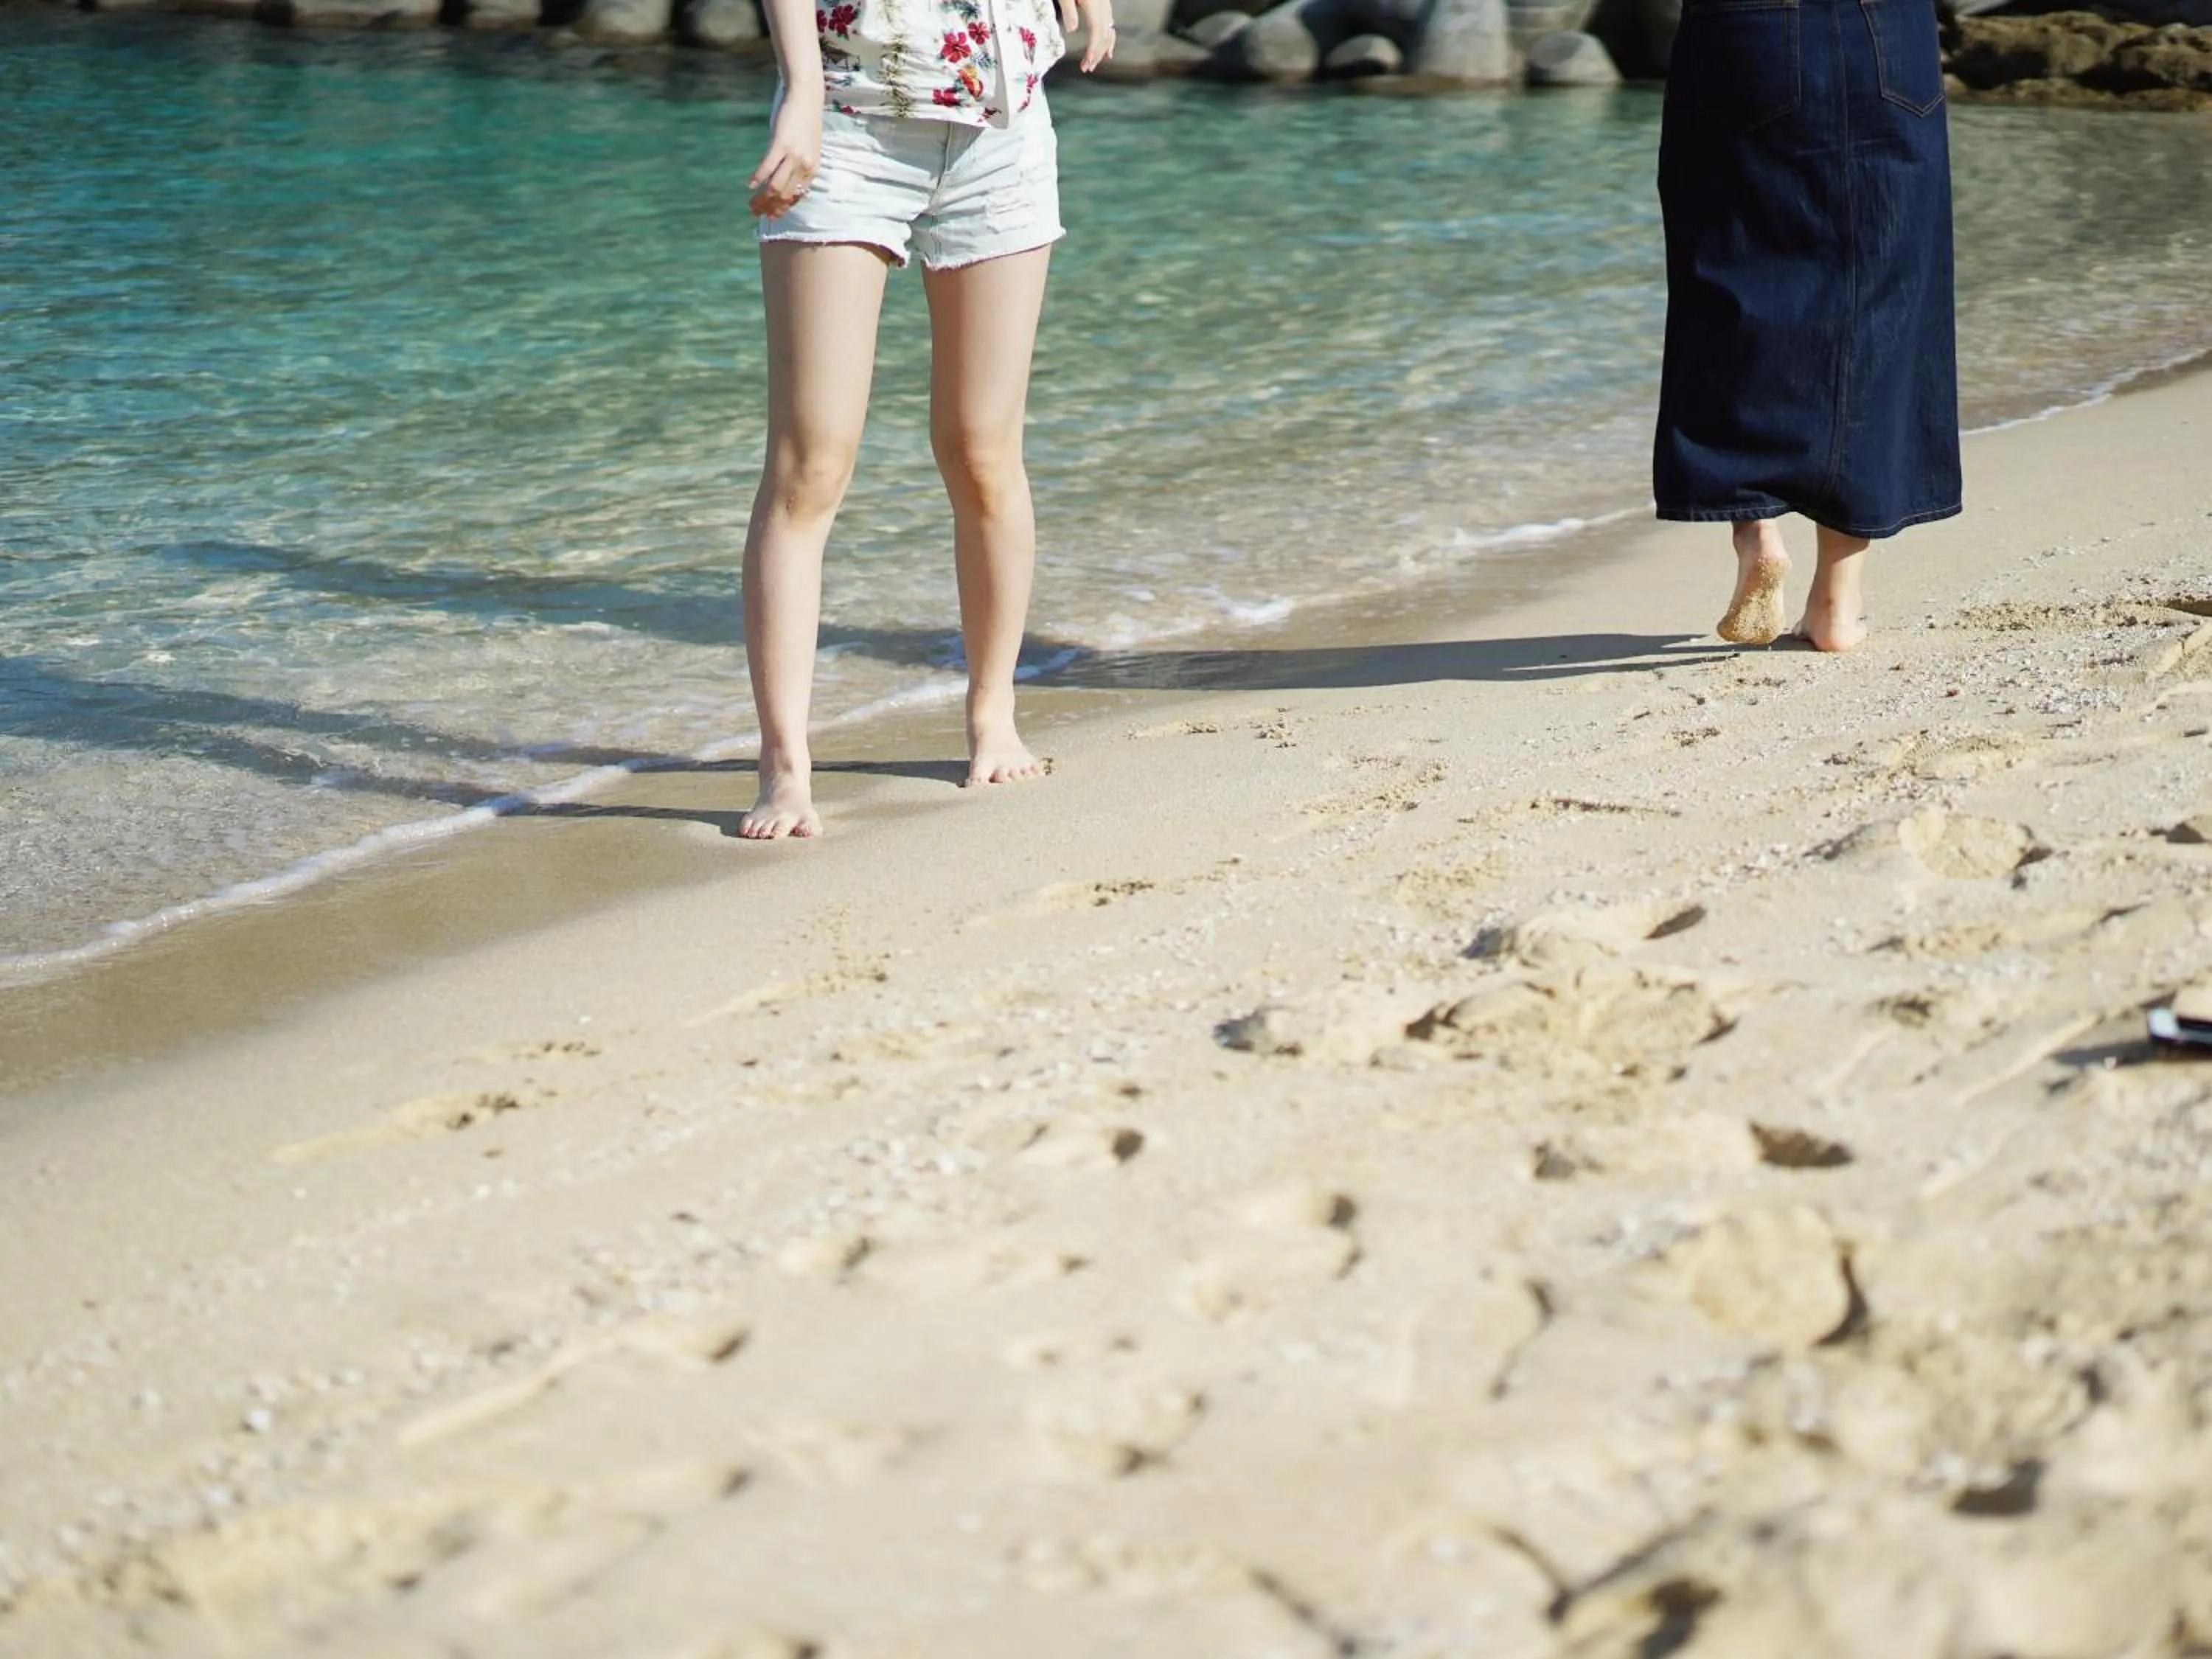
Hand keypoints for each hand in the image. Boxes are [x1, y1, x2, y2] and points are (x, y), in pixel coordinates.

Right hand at [749, 98, 822, 218]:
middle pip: (784, 195)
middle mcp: (805, 166)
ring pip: (775, 186)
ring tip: (751, 204)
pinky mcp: (781, 144)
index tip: (771, 217)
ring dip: (761, 199)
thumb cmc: (805, 123)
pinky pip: (766, 168)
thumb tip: (786, 184)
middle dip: (769, 208)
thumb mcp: (808, 149)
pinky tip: (749, 185)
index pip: (796, 197)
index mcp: (813, 170)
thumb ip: (801, 167)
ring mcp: (794, 156)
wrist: (806, 98)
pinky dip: (757, 179)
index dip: (782, 209)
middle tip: (755, 213)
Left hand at [1056, 0, 1114, 69]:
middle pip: (1104, 34)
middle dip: (1097, 54)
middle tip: (1087, 68)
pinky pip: (1109, 22)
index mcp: (1093, 5)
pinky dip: (1109, 37)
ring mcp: (1104, 3)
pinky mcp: (1103, 2)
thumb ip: (1068, 10)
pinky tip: (1108, 46)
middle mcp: (1102, 5)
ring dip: (1103, 48)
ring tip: (1095, 62)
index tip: (1087, 63)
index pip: (1096, 31)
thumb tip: (1071, 30)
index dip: (1093, 49)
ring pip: (1109, 30)